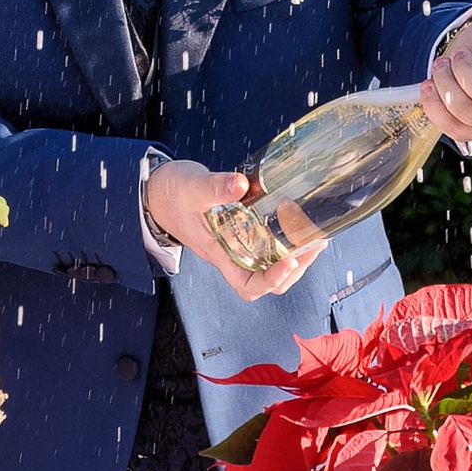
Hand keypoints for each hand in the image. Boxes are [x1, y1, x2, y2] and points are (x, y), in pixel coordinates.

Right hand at [145, 154, 324, 302]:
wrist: (158, 192)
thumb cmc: (172, 195)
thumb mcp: (193, 187)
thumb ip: (216, 186)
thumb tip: (241, 185)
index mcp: (218, 253)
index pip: (247, 285)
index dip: (271, 281)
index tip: (290, 262)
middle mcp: (230, 254)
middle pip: (266, 281)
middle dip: (293, 270)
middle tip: (313, 246)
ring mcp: (236, 244)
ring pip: (270, 264)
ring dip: (295, 256)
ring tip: (312, 238)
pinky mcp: (240, 231)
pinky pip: (266, 244)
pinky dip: (285, 239)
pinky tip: (295, 223)